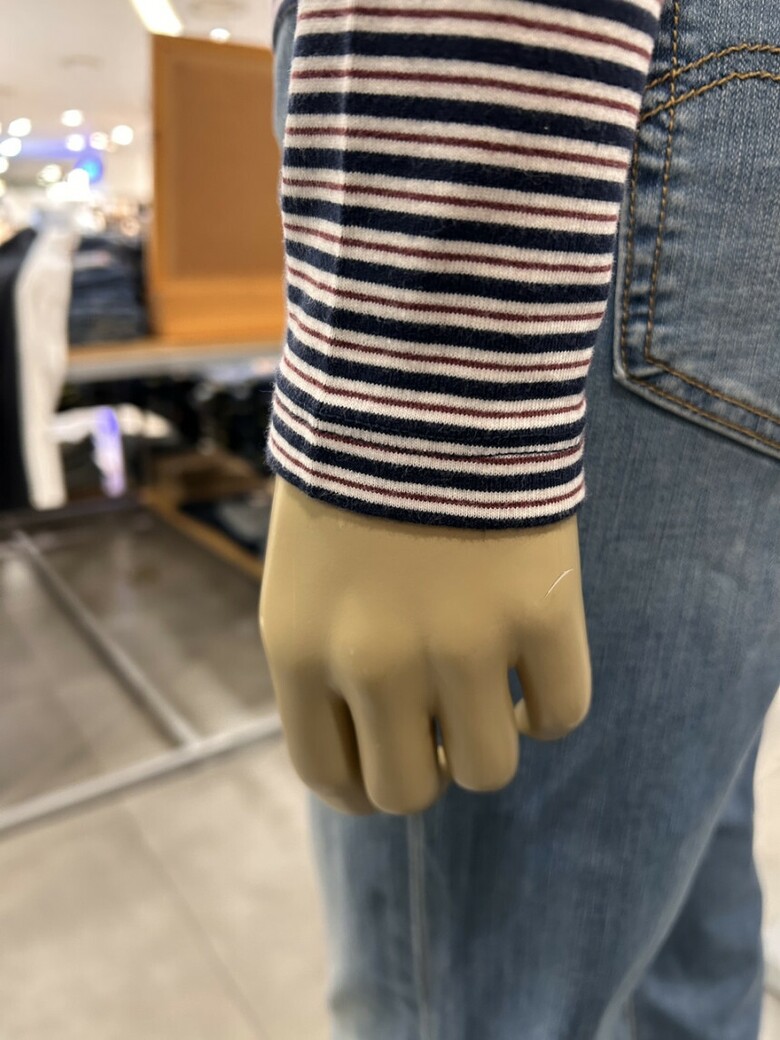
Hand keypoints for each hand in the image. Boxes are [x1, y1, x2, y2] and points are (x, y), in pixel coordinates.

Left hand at [260, 479, 590, 814]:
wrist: (417, 374)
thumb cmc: (350, 472)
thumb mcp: (303, 574)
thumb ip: (323, 662)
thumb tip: (370, 738)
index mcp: (302, 652)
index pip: (330, 775)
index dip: (363, 786)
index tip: (387, 764)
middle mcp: (375, 664)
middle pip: (409, 792)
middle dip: (426, 768)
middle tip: (439, 726)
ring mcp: (462, 644)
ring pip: (490, 769)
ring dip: (489, 741)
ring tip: (487, 692)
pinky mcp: (539, 613)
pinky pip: (562, 712)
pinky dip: (548, 705)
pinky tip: (534, 669)